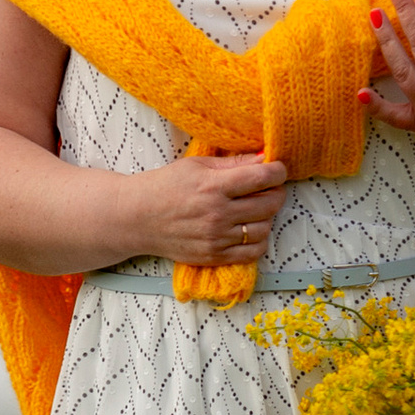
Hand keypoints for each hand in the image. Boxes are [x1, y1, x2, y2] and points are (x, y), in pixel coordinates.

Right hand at [136, 147, 289, 270]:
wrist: (137, 218)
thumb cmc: (166, 186)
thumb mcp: (196, 165)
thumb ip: (232, 163)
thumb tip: (264, 159)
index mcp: (214, 186)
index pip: (263, 177)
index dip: (278, 170)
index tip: (277, 169)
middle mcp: (217, 214)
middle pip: (270, 204)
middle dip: (276, 192)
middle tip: (268, 187)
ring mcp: (216, 238)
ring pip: (265, 229)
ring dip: (267, 217)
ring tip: (254, 208)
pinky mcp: (214, 256)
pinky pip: (253, 252)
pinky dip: (258, 240)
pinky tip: (249, 229)